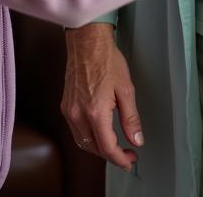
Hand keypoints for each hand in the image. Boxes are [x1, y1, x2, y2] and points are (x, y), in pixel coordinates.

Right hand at [61, 23, 142, 171]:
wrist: (87, 42)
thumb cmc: (106, 60)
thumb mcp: (126, 90)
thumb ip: (131, 119)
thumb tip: (136, 140)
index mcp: (95, 112)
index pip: (107, 148)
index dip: (121, 159)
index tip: (130, 161)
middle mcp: (79, 115)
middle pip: (94, 148)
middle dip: (111, 155)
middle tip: (127, 153)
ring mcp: (69, 111)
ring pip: (82, 142)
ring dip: (98, 148)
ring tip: (114, 145)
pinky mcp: (66, 105)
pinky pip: (76, 131)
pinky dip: (88, 137)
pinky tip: (99, 132)